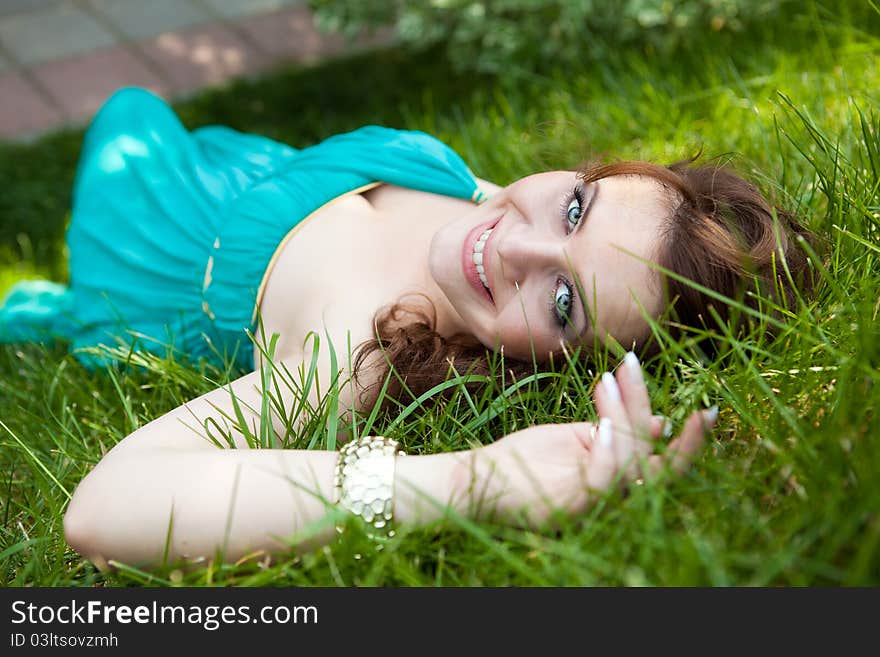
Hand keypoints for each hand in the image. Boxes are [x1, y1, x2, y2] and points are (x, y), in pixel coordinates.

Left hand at [471, 351, 716, 527]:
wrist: (477, 479)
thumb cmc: (524, 458)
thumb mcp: (577, 438)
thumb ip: (616, 429)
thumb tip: (662, 421)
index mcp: (617, 481)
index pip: (661, 461)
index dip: (686, 440)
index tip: (702, 408)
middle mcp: (612, 498)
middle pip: (655, 460)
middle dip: (656, 418)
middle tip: (648, 374)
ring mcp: (593, 505)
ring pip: (632, 461)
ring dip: (623, 415)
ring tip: (606, 380)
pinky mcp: (571, 506)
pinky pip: (604, 479)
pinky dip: (609, 449)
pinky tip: (602, 423)